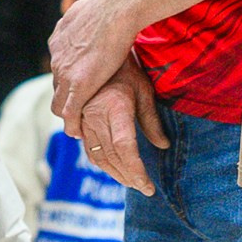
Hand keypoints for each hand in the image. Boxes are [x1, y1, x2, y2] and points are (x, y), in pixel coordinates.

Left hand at [49, 0, 146, 122]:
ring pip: (59, 99)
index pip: (58, 64)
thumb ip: (81, 14)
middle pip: (56, 83)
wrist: (117, 9)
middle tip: (77, 105)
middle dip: (65, 95)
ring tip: (77, 122)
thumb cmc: (111, 5)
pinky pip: (69, 112)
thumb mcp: (87, 7)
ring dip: (67, 111)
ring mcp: (65, 72)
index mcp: (59, 38)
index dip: (68, 76)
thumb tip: (83, 6)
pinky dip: (72, 123)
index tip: (78, 81)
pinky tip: (78, 131)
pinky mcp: (78, 86)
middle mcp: (57, 56)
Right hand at [72, 61, 166, 193]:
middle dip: (128, 177)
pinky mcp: (79, 122)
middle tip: (145, 188)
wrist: (96, 54)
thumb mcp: (144, 91)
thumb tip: (163, 145)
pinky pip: (89, 150)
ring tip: (132, 182)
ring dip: (115, 174)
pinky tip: (116, 169)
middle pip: (111, 157)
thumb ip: (152, 120)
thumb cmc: (126, 70)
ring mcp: (84, 120)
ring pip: (98, 157)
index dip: (136, 170)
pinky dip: (103, 164)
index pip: (124, 147)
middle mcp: (95, 116)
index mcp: (115, 108)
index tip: (148, 185)